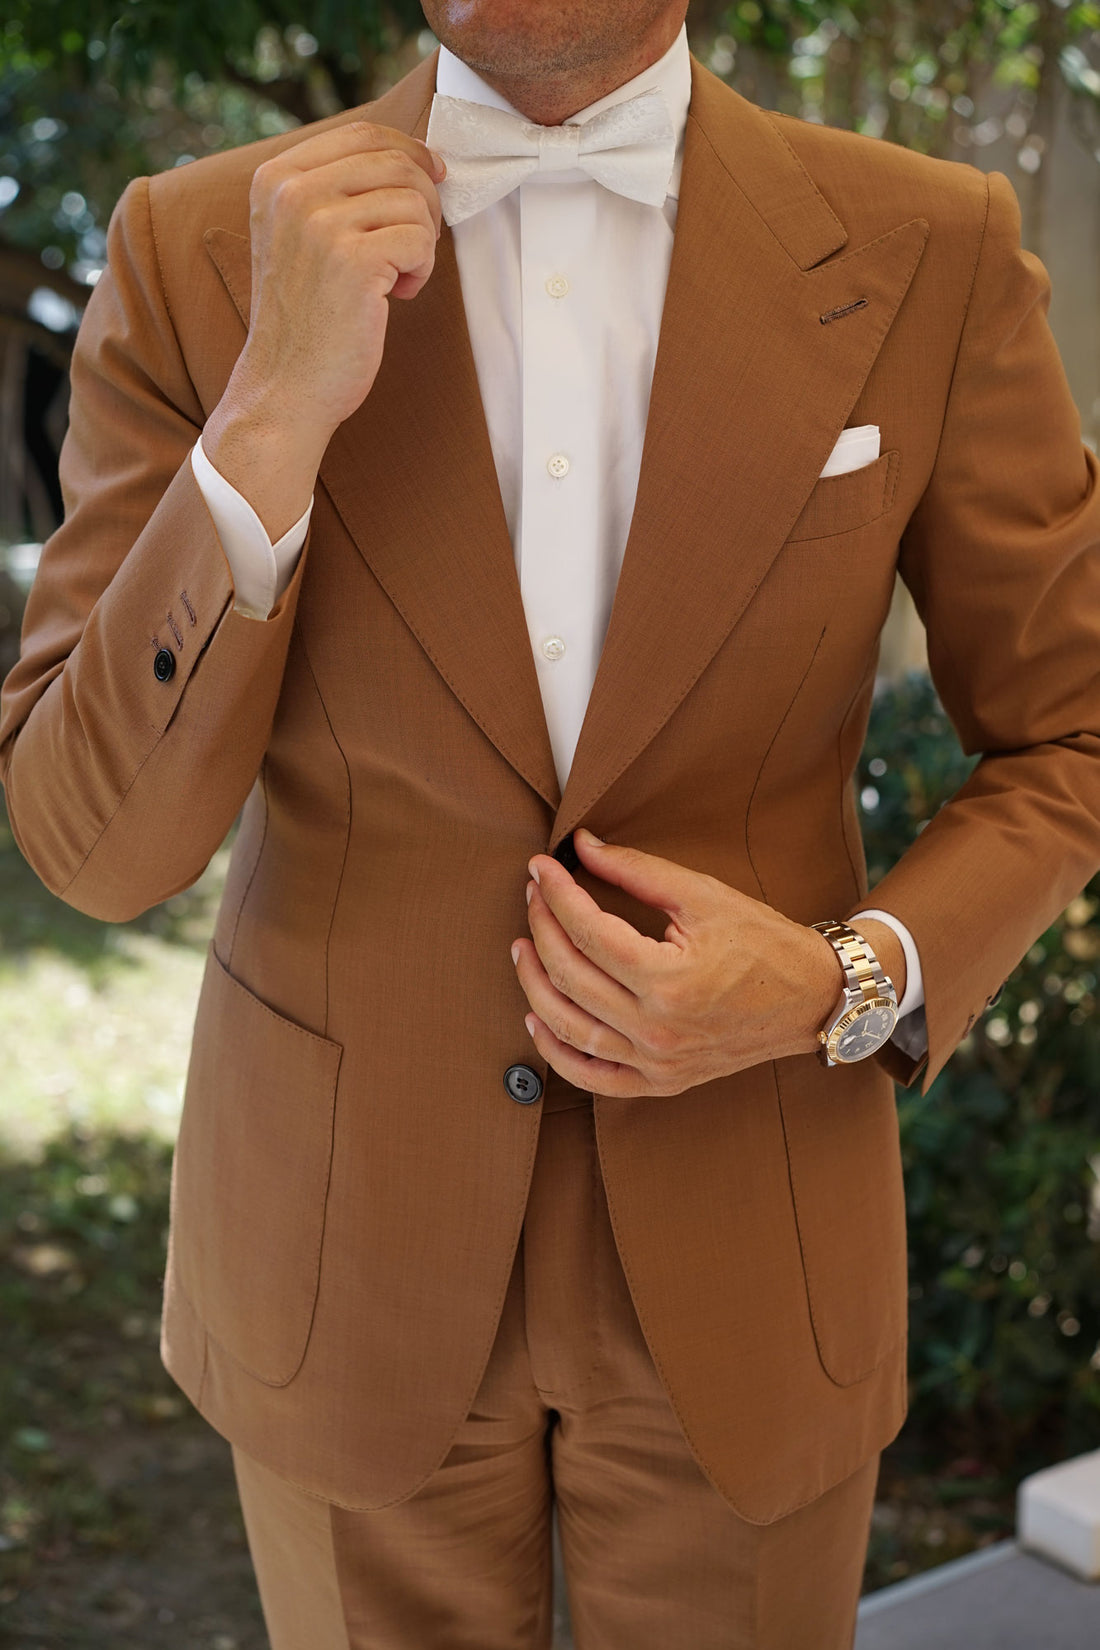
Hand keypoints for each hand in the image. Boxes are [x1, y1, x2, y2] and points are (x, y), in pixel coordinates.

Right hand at [203, 122, 445, 539]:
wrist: (285, 387)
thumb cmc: (305, 320)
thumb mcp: (301, 237)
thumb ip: (336, 192)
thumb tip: (415, 159)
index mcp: (275, 178)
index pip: (362, 134)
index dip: (409, 151)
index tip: (431, 177)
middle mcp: (291, 191)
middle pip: (395, 162)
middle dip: (422, 203)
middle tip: (412, 249)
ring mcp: (320, 223)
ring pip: (414, 200)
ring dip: (421, 244)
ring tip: (395, 279)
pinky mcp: (353, 260)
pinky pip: (420, 240)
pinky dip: (420, 271)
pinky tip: (394, 297)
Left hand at [511, 829, 868, 1097]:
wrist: (811, 999)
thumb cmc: (763, 942)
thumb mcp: (704, 895)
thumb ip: (636, 871)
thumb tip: (582, 846)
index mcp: (670, 980)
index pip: (588, 933)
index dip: (556, 894)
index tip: (541, 868)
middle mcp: (658, 1029)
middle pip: (571, 977)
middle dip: (542, 929)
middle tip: (534, 897)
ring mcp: (658, 1063)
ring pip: (569, 1028)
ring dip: (535, 986)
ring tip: (523, 948)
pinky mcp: (661, 1081)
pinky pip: (592, 1077)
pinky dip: (556, 1053)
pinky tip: (537, 1019)